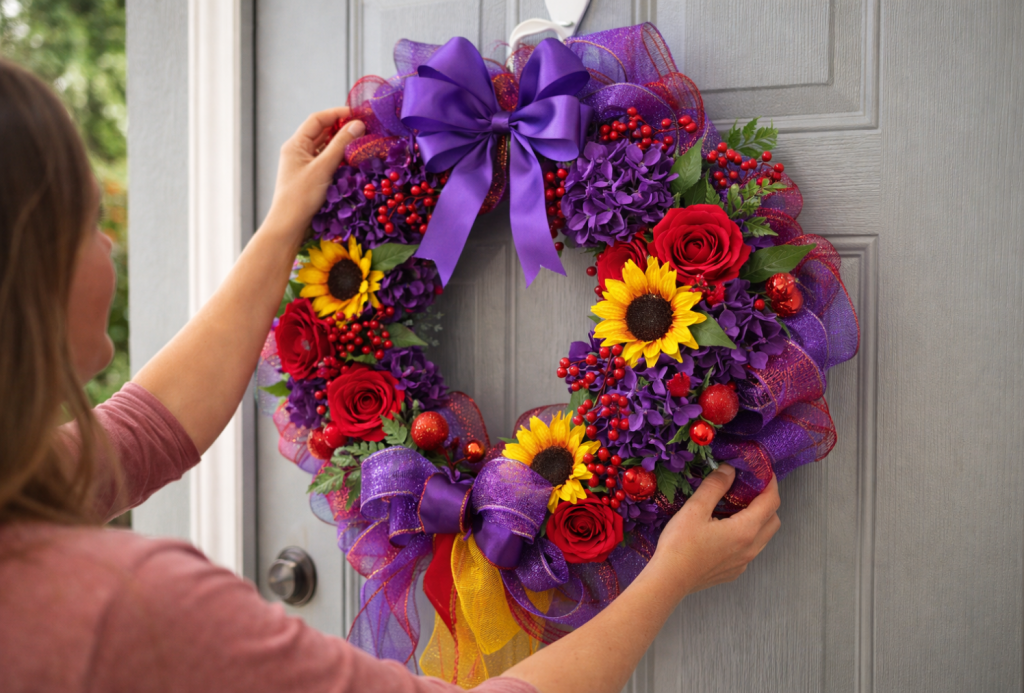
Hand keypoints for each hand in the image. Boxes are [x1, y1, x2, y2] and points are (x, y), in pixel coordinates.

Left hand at [263, 107, 365, 241]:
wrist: (288, 225)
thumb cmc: (301, 196)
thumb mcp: (323, 168)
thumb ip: (341, 145)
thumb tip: (358, 124)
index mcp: (295, 144)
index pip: (317, 119)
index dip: (337, 114)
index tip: (357, 114)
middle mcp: (298, 150)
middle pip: (321, 132)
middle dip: (342, 128)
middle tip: (364, 128)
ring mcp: (303, 164)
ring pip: (325, 147)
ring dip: (341, 144)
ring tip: (361, 143)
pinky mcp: (309, 176)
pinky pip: (326, 161)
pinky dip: (338, 158)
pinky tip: (351, 160)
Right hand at [649, 465, 780, 599]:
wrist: (669, 580)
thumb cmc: (680, 545)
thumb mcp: (695, 508)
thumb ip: (715, 486)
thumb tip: (729, 469)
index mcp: (745, 530)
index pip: (771, 502)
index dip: (771, 484)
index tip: (764, 473)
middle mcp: (750, 548)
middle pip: (773, 520)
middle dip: (768, 502)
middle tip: (751, 489)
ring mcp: (743, 563)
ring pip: (763, 537)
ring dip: (758, 520)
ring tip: (737, 508)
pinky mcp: (733, 571)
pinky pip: (750, 550)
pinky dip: (747, 536)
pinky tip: (725, 531)